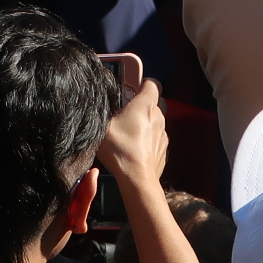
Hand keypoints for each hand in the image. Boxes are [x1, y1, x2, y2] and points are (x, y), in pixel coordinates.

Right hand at [96, 69, 168, 192]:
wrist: (137, 179)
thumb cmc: (120, 149)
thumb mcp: (102, 125)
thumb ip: (102, 110)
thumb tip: (98, 102)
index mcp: (145, 105)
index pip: (151, 83)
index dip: (140, 83)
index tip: (129, 88)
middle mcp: (158, 116)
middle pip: (151, 104)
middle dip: (138, 107)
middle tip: (121, 115)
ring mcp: (163, 134)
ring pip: (153, 122)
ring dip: (142, 125)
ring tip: (125, 135)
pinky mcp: (163, 149)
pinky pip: (154, 139)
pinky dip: (146, 141)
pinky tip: (132, 149)